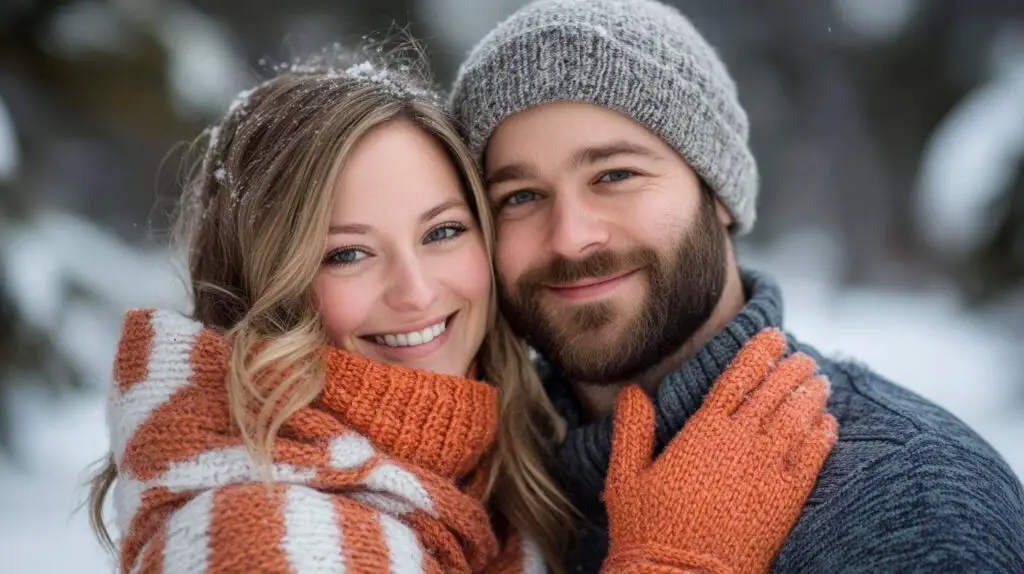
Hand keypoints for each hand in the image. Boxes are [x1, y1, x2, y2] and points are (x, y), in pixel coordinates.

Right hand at [602, 329, 837, 573]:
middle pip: (774, 393)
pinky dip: (824, 435)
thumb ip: (632, 430)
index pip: (737, 378)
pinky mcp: (786, 500)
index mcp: (703, 431)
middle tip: (804, 357)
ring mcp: (768, 470)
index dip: (758, 353)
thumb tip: (633, 392)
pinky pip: (813, 458)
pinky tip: (829, 423)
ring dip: (811, 395)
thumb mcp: (626, 476)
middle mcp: (740, 443)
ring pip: (798, 419)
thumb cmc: (647, 530)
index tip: (773, 336)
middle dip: (791, 369)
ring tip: (820, 381)